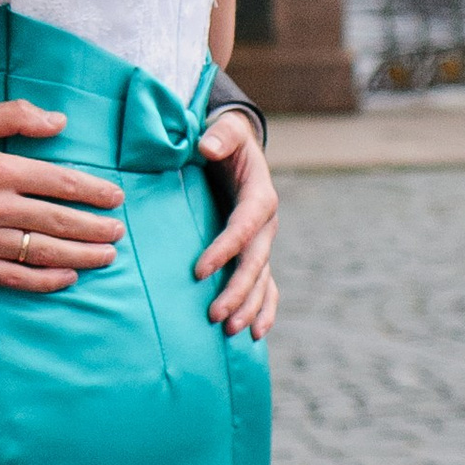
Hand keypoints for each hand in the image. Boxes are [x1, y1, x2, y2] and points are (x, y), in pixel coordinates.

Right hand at [0, 100, 123, 293]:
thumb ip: (14, 116)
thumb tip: (60, 121)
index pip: (61, 182)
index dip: (94, 192)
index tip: (115, 197)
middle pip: (59, 220)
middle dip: (95, 227)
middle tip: (118, 231)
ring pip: (42, 251)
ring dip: (80, 255)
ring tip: (106, 256)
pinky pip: (12, 277)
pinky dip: (43, 281)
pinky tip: (66, 278)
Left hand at [194, 108, 278, 337]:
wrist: (240, 150)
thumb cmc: (227, 140)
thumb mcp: (226, 130)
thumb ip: (220, 136)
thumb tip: (206, 146)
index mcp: (259, 197)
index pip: (242, 228)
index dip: (223, 251)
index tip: (199, 272)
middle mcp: (266, 224)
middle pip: (255, 263)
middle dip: (238, 291)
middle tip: (215, 316)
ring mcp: (264, 241)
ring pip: (262, 280)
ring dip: (249, 306)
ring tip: (231, 331)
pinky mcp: (256, 251)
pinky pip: (266, 285)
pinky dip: (264, 308)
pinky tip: (255, 333)